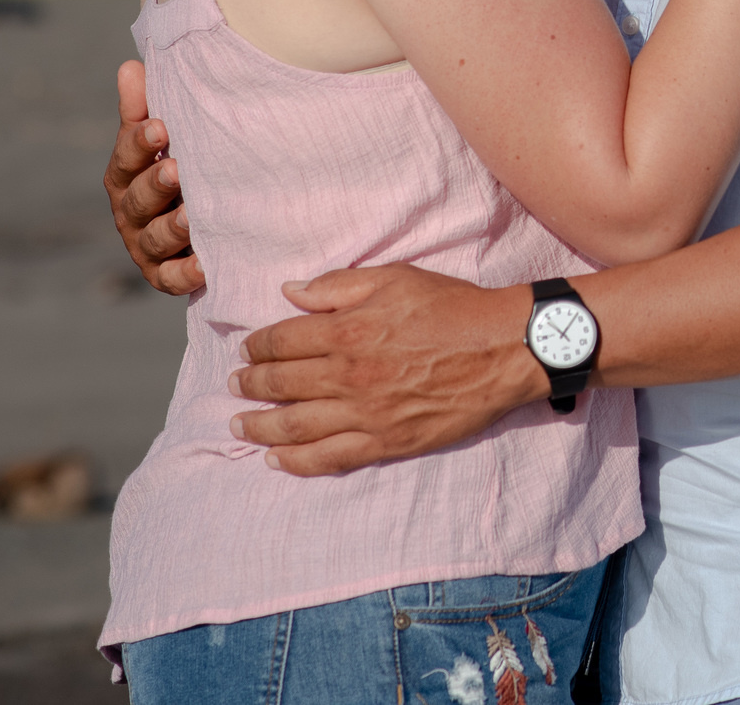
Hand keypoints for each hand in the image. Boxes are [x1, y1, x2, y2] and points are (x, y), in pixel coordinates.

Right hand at [104, 60, 204, 294]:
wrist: (211, 217)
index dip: (139, 144)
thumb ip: (146, 108)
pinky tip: (205, 265)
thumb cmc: (184, 164)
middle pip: (137, 200)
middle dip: (156, 185)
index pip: (126, 157)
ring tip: (192, 217)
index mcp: (126, 174)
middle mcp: (131, 211)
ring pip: (154, 238)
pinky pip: (174, 278)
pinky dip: (187, 273)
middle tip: (177, 170)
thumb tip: (132, 65)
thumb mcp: (163, 139)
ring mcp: (147, 246)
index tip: (160, 127)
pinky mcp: (167, 275)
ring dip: (172, 227)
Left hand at [229, 266, 546, 475]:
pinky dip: (296, 461)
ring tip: (240, 423)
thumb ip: (339, 285)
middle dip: (250, 384)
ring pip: (295, 426)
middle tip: (234, 385)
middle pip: (282, 384)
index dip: (259, 345)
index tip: (248, 349)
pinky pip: (329, 458)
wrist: (505, 348)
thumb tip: (291, 292)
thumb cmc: (453, 307)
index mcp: (347, 331)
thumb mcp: (397, 277)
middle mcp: (348, 376)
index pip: (283, 340)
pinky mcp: (386, 442)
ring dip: (260, 425)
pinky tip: (276, 459)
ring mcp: (366, 414)